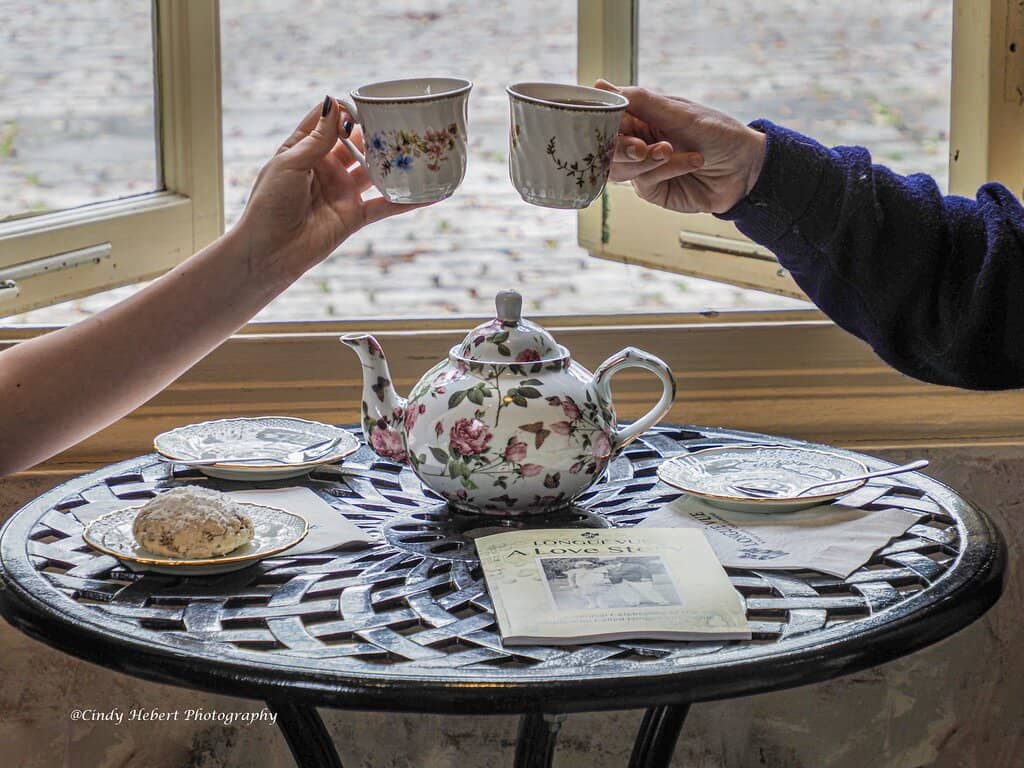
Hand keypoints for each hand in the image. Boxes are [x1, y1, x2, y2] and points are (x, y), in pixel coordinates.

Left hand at [235, 96, 426, 279]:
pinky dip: (408, 201)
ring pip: (375, 172)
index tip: (367, 102)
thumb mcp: (290, 163)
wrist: (270, 251)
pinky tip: (431, 192)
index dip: (345, 110)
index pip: (328, 122)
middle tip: (401, 121)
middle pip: (357, 144)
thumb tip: (334, 102)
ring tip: (420, 147)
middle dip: (376, 133)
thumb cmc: (269, 204)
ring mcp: (343, 191)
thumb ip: (317, 137)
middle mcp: (327, 168)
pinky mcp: (355, 216)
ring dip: (395, 162)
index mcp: (305, 150)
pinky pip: (386, 206)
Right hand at [595, 80, 766, 214]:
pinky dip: (668, 169)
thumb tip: (599, 84)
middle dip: (621, 148)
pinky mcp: (652, 190)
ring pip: (620, 169)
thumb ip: (640, 100)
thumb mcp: (678, 112)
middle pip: (605, 149)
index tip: (603, 123)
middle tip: (639, 147)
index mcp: (639, 118)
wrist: (746, 167)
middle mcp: (636, 143)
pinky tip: (691, 161)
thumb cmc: (717, 131)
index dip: (600, 122)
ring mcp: (642, 169)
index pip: (606, 119)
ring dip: (647, 160)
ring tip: (671, 150)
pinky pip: (646, 181)